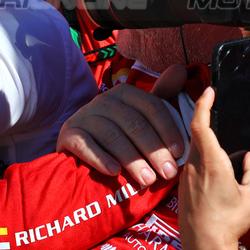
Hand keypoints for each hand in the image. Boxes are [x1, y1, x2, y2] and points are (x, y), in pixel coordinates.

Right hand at [57, 65, 187, 186]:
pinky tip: (115, 172)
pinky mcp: (69, 134)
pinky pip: (85, 145)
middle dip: (154, 150)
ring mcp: (84, 116)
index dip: (168, 130)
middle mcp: (104, 100)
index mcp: (125, 93)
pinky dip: (101, 159)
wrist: (80, 148)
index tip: (179, 153)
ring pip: (113, 135)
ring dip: (133, 159)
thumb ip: (162, 96)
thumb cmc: (119, 133)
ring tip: (147, 180)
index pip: (152, 107)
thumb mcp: (140, 115)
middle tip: (167, 173)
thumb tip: (180, 70)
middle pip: (134, 123)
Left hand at [178, 87, 249, 249]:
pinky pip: (193, 165)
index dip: (203, 105)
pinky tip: (216, 170)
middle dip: (206, 120)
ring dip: (207, 144)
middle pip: (198, 135)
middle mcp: (194, 166)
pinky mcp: (183, 187)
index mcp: (212, 164)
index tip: (209, 91)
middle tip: (217, 109)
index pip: (201, 125)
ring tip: (222, 145)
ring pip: (196, 151)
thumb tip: (247, 159)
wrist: (204, 248)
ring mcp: (186, 177)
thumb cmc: (229, 223)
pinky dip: (203, 160)